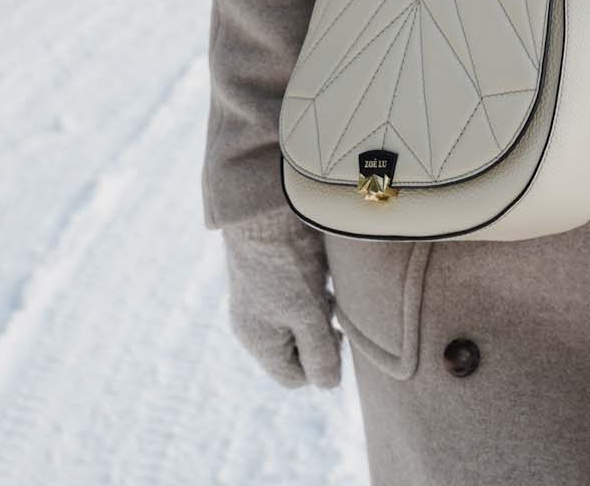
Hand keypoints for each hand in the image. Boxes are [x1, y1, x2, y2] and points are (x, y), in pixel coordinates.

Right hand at [221, 205, 341, 388]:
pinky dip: (312, 286)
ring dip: (318, 308)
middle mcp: (253, 321)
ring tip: (325, 285)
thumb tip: (329, 386)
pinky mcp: (268, 270)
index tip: (336, 334)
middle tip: (332, 307)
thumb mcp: (308, 314)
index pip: (295, 377)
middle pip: (297, 348)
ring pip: (298, 318)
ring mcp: (259, 295)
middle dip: (320, 333)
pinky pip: (295, 293)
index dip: (321, 364)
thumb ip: (319, 354)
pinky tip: (318, 267)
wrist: (266, 203)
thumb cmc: (286, 262)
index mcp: (258, 340)